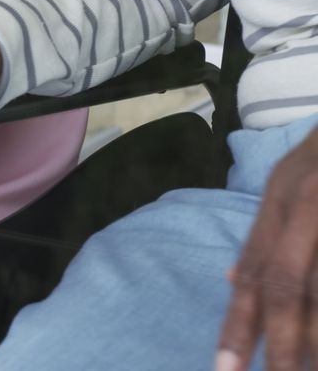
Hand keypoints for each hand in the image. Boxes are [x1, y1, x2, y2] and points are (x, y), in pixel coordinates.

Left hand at [217, 126, 317, 370]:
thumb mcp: (289, 182)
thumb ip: (266, 235)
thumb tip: (232, 280)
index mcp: (281, 199)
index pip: (255, 271)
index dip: (239, 324)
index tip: (226, 367)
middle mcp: (305, 204)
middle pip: (285, 285)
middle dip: (283, 342)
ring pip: (316, 288)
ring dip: (315, 334)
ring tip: (306, 365)